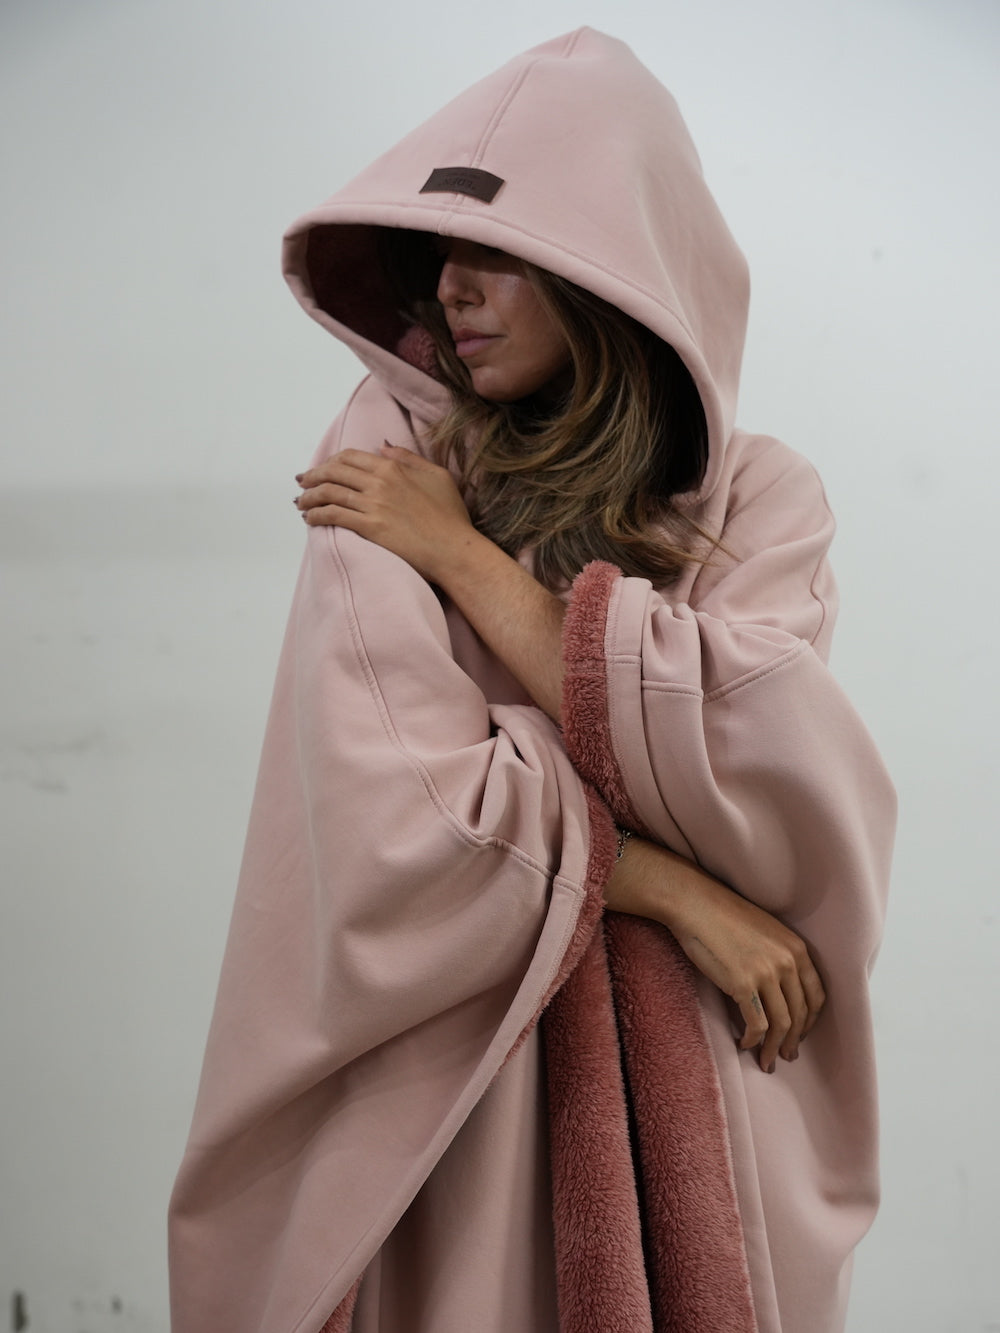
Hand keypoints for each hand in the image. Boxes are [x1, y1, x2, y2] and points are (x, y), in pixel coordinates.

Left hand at [295, 444, 475, 583]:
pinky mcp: (369, 527)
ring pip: (329, 493)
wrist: (453, 548)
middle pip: (334, 472)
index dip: (331, 462)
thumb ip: (409, 459)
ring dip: (309, 497)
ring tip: (301, 504)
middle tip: (302, 484)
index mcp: (393, 467)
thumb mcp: (437, 476)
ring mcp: (373, 504)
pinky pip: (333, 515)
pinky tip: (310, 519)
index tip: (322, 469)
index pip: (350, 457)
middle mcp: (379, 482)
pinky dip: (316, 515)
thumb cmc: (450, 516)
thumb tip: (384, 447)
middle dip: (312, 476)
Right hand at [605, 836, 825, 1071]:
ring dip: (774, 1048)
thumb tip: (777, 993)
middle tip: (786, 1056)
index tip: (800, 1034)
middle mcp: (787, 962)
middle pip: (800, 1014)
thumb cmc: (723, 916)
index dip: (810, 1021)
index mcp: (796, 949)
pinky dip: (752, 1040)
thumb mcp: (765, 932)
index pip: (816, 996)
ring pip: (780, 1024)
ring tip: (767, 1061)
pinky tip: (744, 1044)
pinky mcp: (743, 984)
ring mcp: (766, 974)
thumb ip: (778, 958)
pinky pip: (756, 1024)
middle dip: (793, 1040)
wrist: (695, 903)